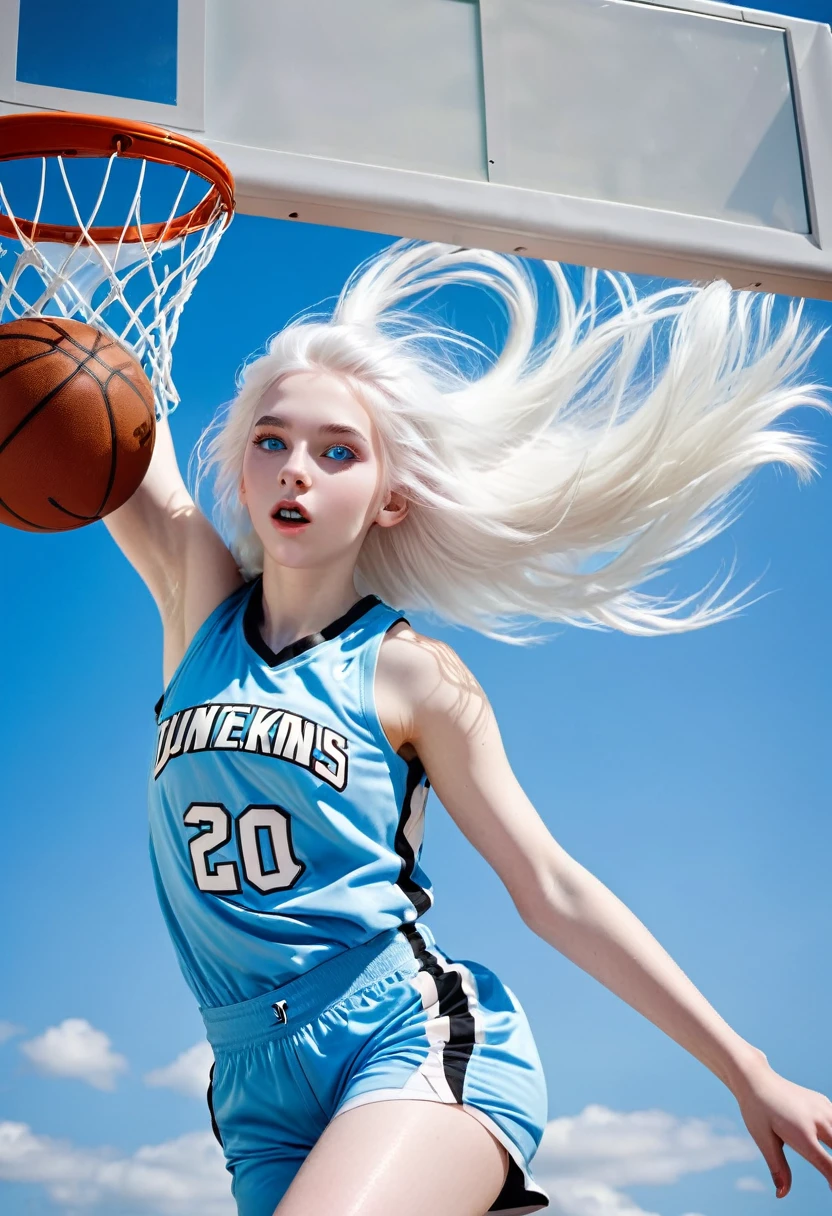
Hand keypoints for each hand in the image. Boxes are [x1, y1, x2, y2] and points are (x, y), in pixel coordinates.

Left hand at [732, 1057, 831, 1197]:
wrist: (756, 1078)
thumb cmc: (757, 1111)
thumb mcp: (763, 1140)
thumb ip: (778, 1168)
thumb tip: (781, 1194)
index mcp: (802, 1134)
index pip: (829, 1166)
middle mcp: (818, 1121)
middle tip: (829, 1176)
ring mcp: (823, 1109)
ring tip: (824, 1156)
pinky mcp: (824, 1102)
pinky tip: (827, 1138)